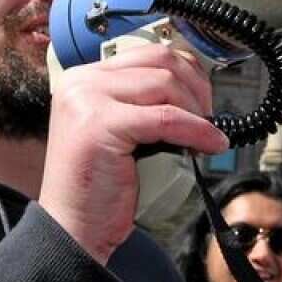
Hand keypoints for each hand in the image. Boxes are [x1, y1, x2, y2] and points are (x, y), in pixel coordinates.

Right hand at [40, 44, 227, 264]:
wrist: (74, 228)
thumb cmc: (100, 187)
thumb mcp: (120, 131)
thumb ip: (143, 103)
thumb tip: (194, 87)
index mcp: (84, 78)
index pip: (148, 53)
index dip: (186, 73)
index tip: (203, 100)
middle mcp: (81, 82)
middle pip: (159, 61)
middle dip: (196, 87)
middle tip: (208, 119)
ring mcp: (86, 99)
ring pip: (165, 84)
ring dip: (197, 111)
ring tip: (204, 138)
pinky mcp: (99, 124)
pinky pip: (166, 118)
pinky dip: (196, 130)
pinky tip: (208, 146)